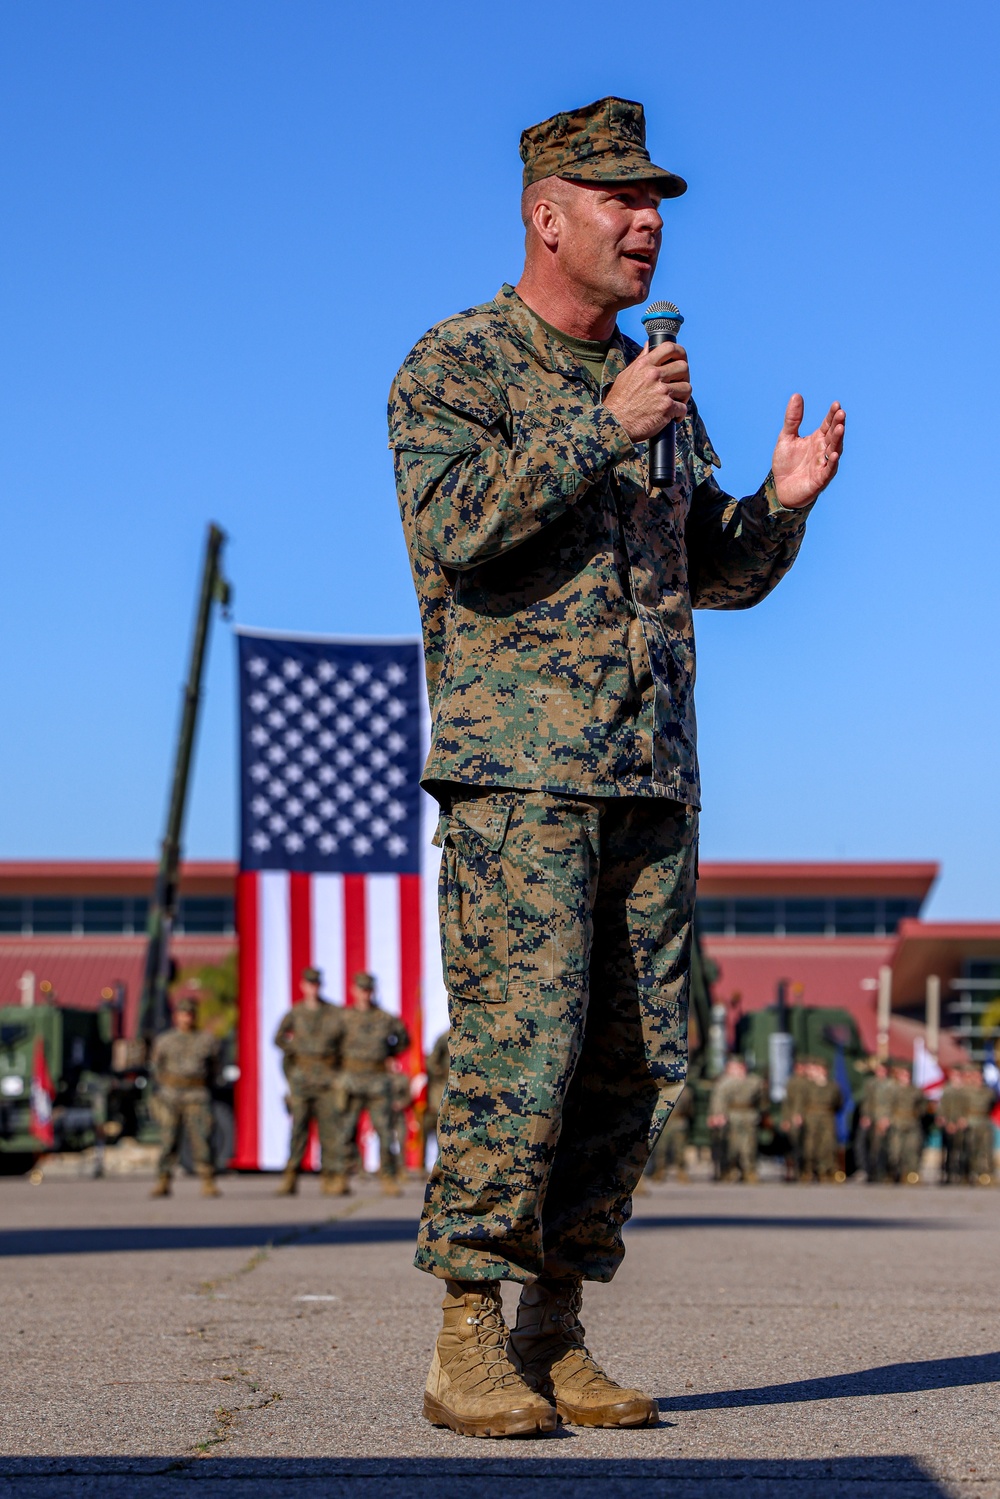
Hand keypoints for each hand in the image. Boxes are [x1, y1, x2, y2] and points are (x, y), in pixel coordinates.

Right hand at [603, 340, 690, 441]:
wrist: (615, 424)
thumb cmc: (619, 401)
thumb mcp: (626, 375)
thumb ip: (641, 360)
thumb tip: (649, 345)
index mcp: (645, 365)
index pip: (669, 348)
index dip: (680, 353)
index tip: (681, 360)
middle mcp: (654, 375)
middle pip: (683, 367)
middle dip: (684, 377)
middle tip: (679, 385)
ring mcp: (662, 391)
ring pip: (687, 388)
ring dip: (683, 397)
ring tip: (676, 402)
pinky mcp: (667, 408)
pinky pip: (683, 408)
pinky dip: (680, 414)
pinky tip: (673, 417)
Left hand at [771, 394, 844, 509]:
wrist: (780, 488)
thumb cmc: (786, 463)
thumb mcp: (786, 437)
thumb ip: (792, 419)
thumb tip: (796, 395)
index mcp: (817, 438)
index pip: (828, 424)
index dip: (832, 415)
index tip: (836, 404)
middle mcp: (823, 450)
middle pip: (833, 435)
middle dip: (837, 424)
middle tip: (841, 413)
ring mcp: (824, 464)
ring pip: (833, 450)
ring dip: (837, 440)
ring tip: (840, 428)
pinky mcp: (821, 479)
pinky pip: (828, 470)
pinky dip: (831, 462)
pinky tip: (833, 454)